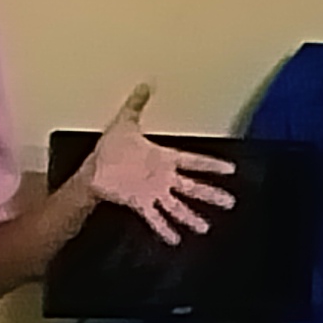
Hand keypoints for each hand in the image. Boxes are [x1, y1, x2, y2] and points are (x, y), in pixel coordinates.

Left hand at [77, 85, 235, 245]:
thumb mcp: (125, 122)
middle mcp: (163, 177)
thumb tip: (146, 84)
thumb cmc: (110, 148)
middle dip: (211, 194)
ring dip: (190, 217)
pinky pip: (154, 217)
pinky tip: (174, 239)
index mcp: (164, 158)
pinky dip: (164, 228)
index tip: (230, 169)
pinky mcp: (140, 203)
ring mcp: (153, 192)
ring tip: (204, 227)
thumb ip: (137, 103)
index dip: (211, 165)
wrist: (92, 170)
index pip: (193, 161)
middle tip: (230, 203)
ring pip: (177, 205)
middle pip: (192, 187)